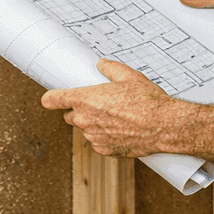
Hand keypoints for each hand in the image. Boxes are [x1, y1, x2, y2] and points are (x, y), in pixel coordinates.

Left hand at [41, 60, 178, 156]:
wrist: (163, 125)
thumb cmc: (147, 101)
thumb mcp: (129, 76)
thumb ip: (110, 68)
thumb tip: (102, 64)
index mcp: (85, 99)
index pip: (53, 100)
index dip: (51, 99)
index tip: (50, 99)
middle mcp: (85, 119)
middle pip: (70, 116)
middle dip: (80, 111)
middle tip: (100, 105)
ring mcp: (93, 136)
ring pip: (85, 129)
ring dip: (94, 124)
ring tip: (117, 117)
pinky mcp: (104, 149)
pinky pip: (98, 142)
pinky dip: (105, 137)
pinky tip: (121, 130)